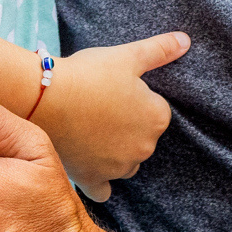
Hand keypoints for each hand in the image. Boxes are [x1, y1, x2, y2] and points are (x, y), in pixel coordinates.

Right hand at [32, 33, 188, 200]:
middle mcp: (144, 148)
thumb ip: (159, 50)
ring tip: (88, 127)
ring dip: (114, 151)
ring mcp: (119, 167)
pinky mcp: (94, 179)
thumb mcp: (127, 55)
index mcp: (156, 118)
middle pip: (141, 136)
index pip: (155, 109)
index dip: (135, 97)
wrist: (46, 98)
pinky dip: (100, 181)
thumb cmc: (88, 75)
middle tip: (99, 105)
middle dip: (126, 124)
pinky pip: (104, 190)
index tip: (114, 88)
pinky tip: (92, 168)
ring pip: (125, 161)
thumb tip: (185, 40)